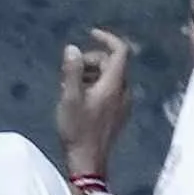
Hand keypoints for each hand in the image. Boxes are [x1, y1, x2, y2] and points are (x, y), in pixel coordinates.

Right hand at [55, 28, 134, 172]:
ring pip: (111, 76)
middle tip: (69, 71)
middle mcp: (124, 92)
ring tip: (70, 85)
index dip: (107, 38)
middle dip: (91, 59)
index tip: (89, 33)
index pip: (120, 51)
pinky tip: (79, 97)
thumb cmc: (77, 129)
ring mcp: (123, 104)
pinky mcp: (118, 114)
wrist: (88, 161)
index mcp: (114, 85)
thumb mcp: (69, 98)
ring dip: (91, 73)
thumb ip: (72, 71)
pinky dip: (96, 85)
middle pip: (112, 63)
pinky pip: (111, 89)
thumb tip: (73, 48)